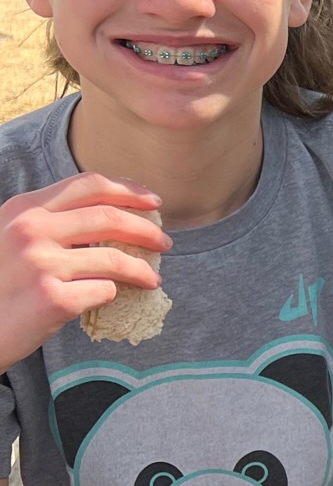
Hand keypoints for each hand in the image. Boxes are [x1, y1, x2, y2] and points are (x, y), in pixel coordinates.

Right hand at [0, 175, 169, 370]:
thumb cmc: (1, 284)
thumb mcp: (13, 237)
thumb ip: (51, 222)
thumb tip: (114, 217)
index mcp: (24, 208)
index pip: (87, 185)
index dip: (128, 190)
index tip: (154, 202)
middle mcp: (31, 230)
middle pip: (109, 219)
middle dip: (146, 230)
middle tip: (164, 243)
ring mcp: (41, 264)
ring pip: (114, 259)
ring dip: (142, 270)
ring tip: (153, 279)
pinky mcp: (53, 299)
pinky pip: (103, 291)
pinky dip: (112, 295)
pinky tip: (109, 300)